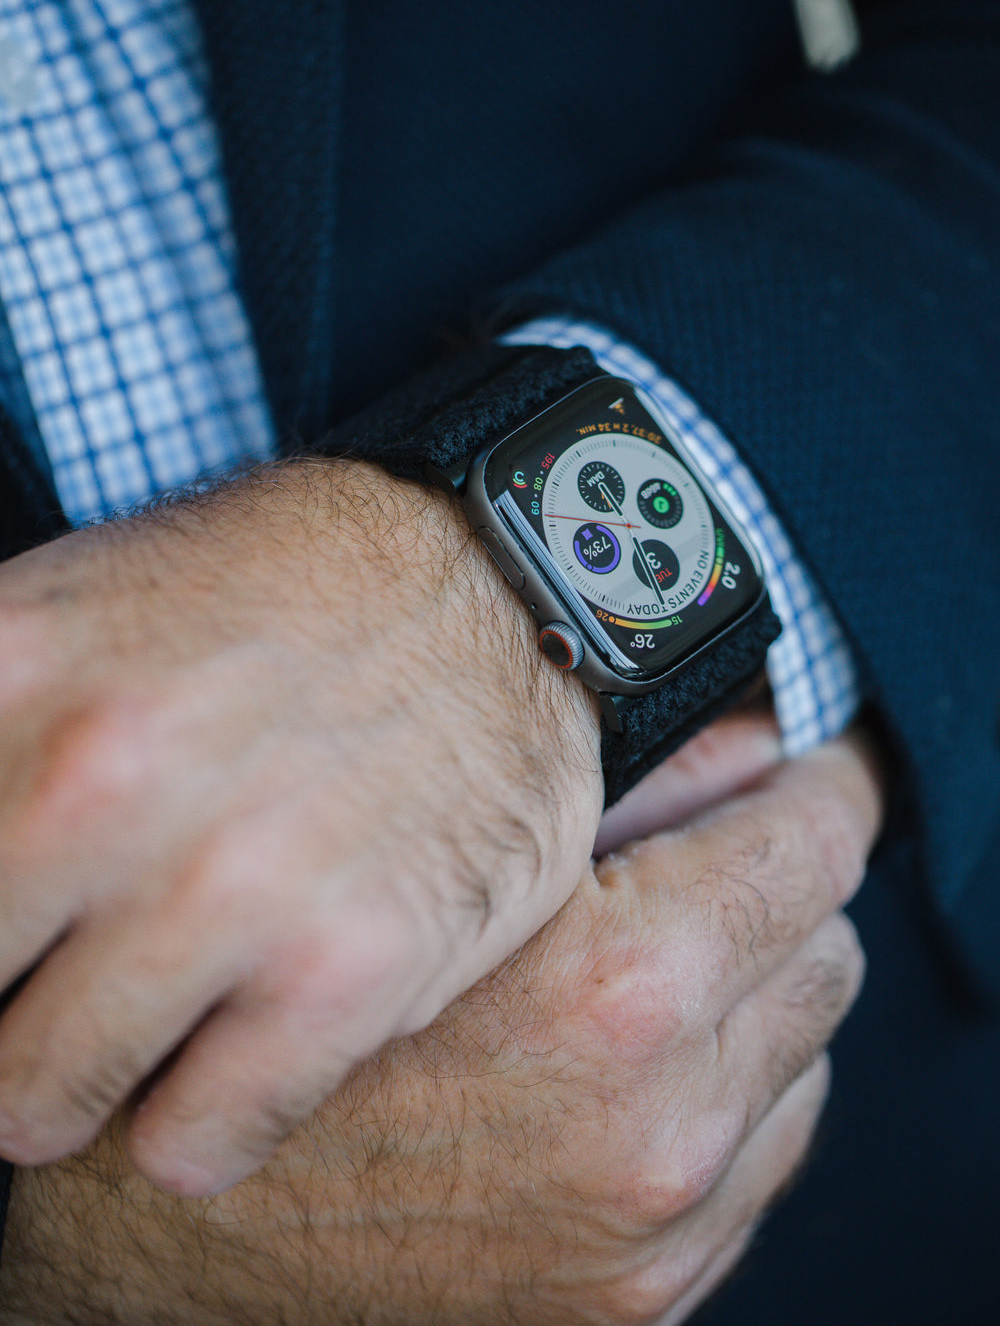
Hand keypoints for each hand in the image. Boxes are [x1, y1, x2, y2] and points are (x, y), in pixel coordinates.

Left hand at [0, 459, 601, 1193]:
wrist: (508, 588)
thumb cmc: (284, 601)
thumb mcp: (83, 598)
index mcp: (14, 670)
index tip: (18, 918)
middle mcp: (97, 781)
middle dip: (5, 996)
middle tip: (61, 965)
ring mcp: (225, 885)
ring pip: (37, 1105)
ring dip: (76, 1077)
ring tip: (138, 1016)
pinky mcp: (348, 973)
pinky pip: (187, 1149)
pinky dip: (199, 1121)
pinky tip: (234, 1045)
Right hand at [0, 718, 880, 1325]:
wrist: (160, 1205)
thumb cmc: (279, 999)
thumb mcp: (444, 849)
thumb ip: (623, 784)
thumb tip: (748, 739)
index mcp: (619, 996)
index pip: (817, 846)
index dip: (823, 783)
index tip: (817, 764)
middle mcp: (659, 1134)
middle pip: (825, 955)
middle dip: (781, 892)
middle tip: (710, 857)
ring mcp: (654, 1239)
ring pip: (805, 1069)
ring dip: (753, 1004)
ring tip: (650, 965)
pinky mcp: (636, 1306)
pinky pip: (755, 1170)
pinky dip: (722, 1103)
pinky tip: (624, 1064)